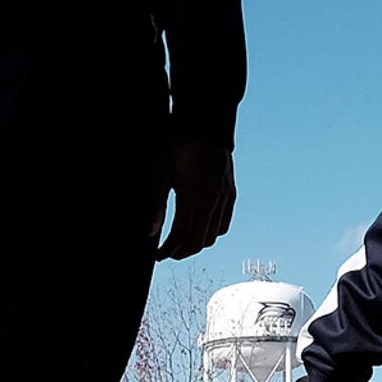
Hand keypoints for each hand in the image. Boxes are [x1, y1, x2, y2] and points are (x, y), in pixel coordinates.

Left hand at [160, 130, 236, 259]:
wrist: (205, 125)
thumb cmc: (178, 146)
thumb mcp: (160, 172)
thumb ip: (156, 205)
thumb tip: (151, 233)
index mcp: (193, 195)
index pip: (181, 235)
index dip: (168, 250)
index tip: (157, 256)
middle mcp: (212, 200)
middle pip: (198, 241)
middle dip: (181, 252)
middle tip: (167, 253)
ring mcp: (224, 198)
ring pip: (212, 236)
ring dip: (196, 244)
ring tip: (180, 243)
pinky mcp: (230, 194)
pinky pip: (223, 224)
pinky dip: (211, 233)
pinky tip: (198, 229)